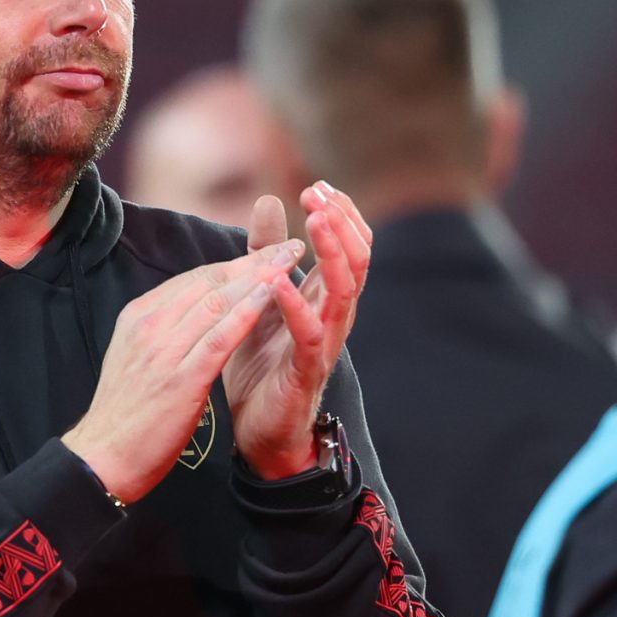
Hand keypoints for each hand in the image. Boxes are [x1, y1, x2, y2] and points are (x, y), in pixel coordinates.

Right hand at [62, 241, 302, 503]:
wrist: (102, 459)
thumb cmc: (125, 415)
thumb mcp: (136, 359)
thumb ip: (161, 333)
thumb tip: (190, 313)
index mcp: (138, 318)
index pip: (193, 280)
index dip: (234, 263)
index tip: (265, 253)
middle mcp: (149, 325)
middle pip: (210, 281)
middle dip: (253, 261)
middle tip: (288, 246)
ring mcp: (163, 350)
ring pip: (218, 301)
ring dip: (259, 277)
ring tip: (291, 261)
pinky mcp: (180, 378)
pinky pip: (221, 336)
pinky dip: (249, 311)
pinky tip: (274, 295)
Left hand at [224, 182, 371, 478]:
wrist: (258, 432)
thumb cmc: (262, 365)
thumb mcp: (259, 296)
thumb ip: (265, 251)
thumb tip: (270, 199)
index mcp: (326, 297)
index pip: (351, 245)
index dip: (340, 213)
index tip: (318, 184)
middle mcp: (334, 316)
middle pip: (358, 260)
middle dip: (341, 222)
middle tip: (318, 192)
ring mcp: (324, 343)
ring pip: (344, 290)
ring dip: (332, 252)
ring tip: (315, 219)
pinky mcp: (306, 370)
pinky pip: (310, 333)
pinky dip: (296, 304)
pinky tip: (280, 281)